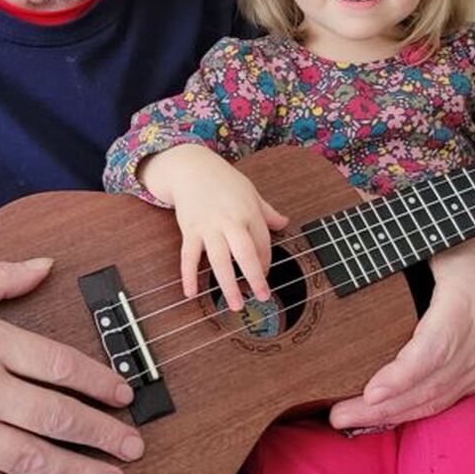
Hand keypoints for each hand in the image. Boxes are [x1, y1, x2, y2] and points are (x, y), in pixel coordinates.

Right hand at [139, 145, 288, 310]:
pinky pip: (189, 256)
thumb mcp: (250, 192)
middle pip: (244, 253)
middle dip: (255, 276)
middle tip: (263, 297)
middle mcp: (229, 221)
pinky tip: (190, 293)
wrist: (192, 167)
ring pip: (219, 259)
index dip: (266, 262)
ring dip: (227, 284)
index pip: (262, 243)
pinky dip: (188, 275)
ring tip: (235, 305)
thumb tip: (285, 223)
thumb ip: (266, 211)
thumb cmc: (223, 180)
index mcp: (248, 212)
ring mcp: (208, 226)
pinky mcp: (190, 230)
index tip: (265, 275)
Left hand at [328, 227, 474, 428]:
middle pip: (426, 388)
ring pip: (435, 400)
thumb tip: (364, 249)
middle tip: (339, 415)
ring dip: (393, 416)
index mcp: (463, 312)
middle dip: (381, 409)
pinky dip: (415, 411)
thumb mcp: (448, 242)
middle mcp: (474, 348)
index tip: (371, 391)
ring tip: (351, 419)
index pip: (430, 355)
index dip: (400, 378)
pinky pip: (446, 399)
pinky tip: (389, 415)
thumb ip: (407, 252)